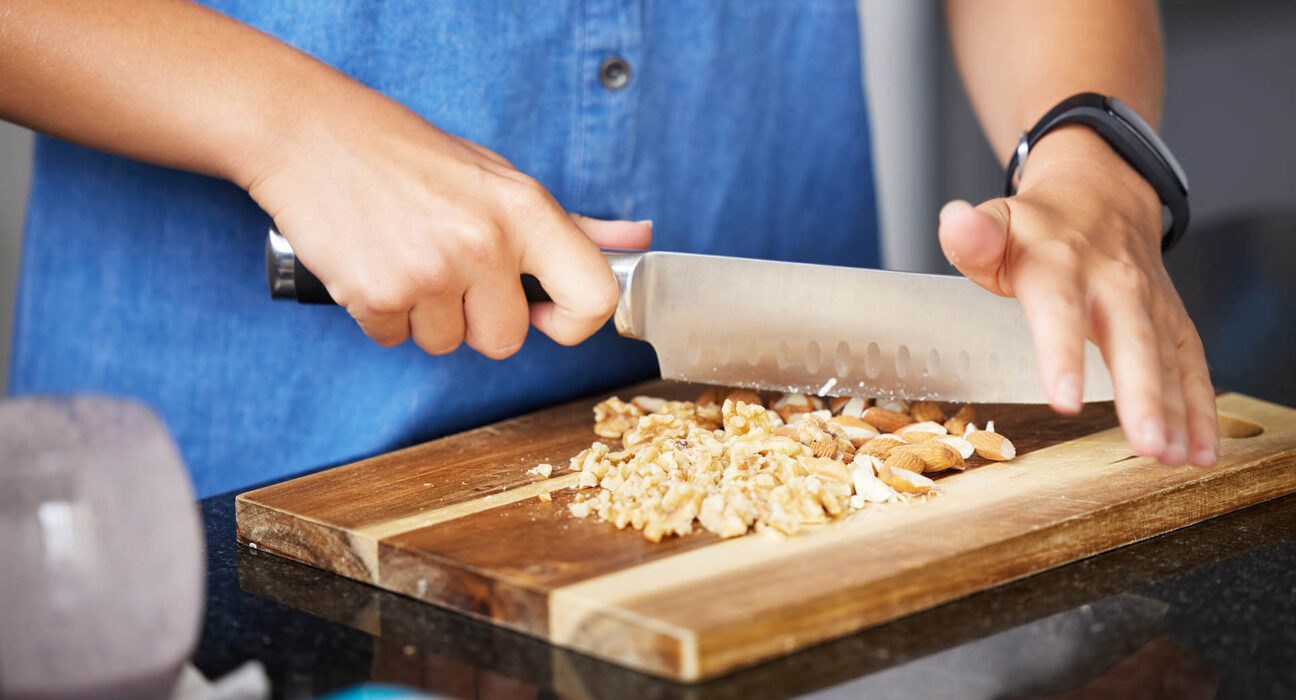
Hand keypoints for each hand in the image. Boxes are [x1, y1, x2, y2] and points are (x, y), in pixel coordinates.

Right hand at [244, 84, 649, 358]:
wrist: (310, 134)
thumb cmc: (409, 156)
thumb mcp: (498, 178)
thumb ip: (569, 224)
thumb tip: (636, 240)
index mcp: (525, 210)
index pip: (593, 297)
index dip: (575, 323)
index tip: (546, 314)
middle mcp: (484, 243)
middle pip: (506, 341)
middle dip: (477, 320)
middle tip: (449, 270)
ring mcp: (429, 272)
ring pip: (446, 345)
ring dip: (425, 316)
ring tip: (405, 256)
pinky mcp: (376, 295)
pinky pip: (395, 340)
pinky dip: (383, 315)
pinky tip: (374, 264)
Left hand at [937, 125, 1217, 467]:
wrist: (1101, 197)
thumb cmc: (1037, 229)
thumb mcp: (996, 226)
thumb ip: (972, 238)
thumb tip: (955, 222)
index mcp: (1059, 264)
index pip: (1060, 310)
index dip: (1062, 355)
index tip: (1064, 400)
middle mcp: (1112, 283)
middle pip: (1130, 340)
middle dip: (1141, 395)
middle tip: (1146, 442)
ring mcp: (1148, 302)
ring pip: (1166, 358)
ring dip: (1175, 410)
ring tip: (1170, 456)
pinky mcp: (1172, 320)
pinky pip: (1191, 365)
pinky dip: (1200, 408)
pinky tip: (1200, 450)